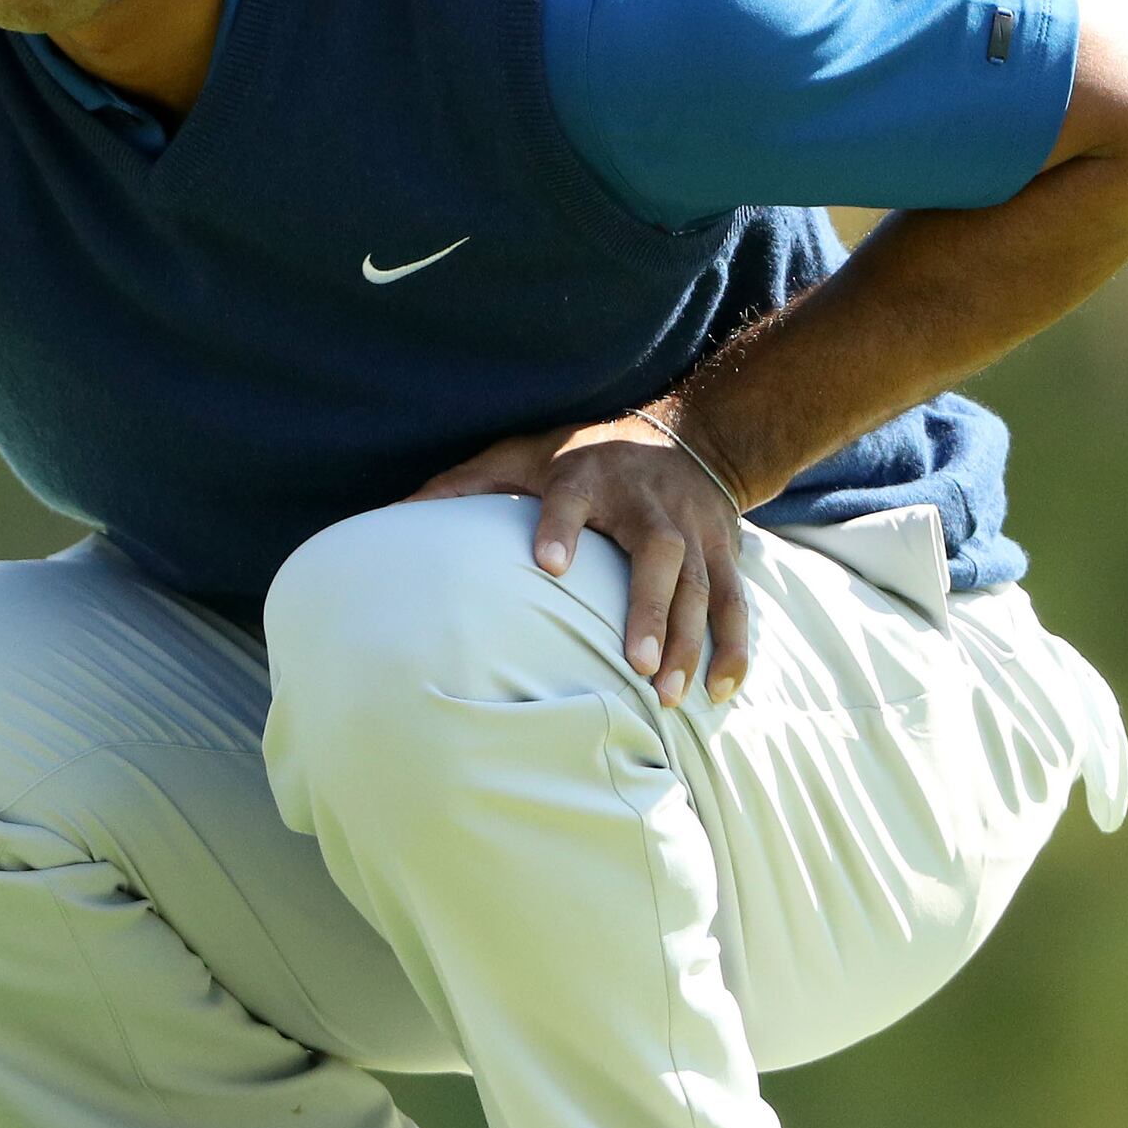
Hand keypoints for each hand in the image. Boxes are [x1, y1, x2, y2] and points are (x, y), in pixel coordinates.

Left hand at [404, 407, 751, 706]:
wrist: (690, 432)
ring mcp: (693, 530)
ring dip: (691, 642)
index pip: (572, 497)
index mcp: (589, 476)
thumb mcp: (522, 453)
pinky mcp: (723, 552)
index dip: (562, 527)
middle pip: (657, 554)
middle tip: (635, 665)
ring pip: (701, 587)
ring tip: (672, 696)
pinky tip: (722, 689)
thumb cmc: (586, 454)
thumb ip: (464, 486)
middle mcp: (648, 503)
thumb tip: (392, 514)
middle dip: (649, 610)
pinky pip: (735, 601)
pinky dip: (734, 646)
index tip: (549, 565)